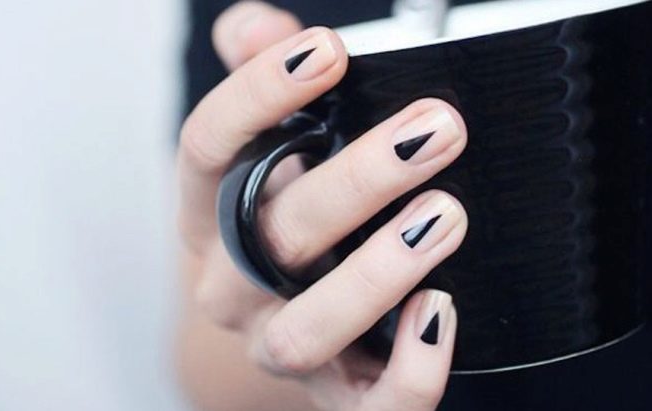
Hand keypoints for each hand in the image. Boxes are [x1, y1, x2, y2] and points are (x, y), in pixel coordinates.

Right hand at [178, 2, 468, 409]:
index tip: (328, 50)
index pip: (207, 148)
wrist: (280, 324)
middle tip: (435, 131)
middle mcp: (230, 286)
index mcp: (208, 216)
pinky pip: (368, 406)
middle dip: (357, 179)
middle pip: (273, 233)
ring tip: (445, 215)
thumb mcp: (260, 155)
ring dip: (376, 274)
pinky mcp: (335, 396)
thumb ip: (260, 85)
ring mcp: (276, 347)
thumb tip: (257, 25)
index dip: (258, 95)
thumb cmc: (280, 225)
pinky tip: (441, 312)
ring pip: (307, 329)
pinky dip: (409, 371)